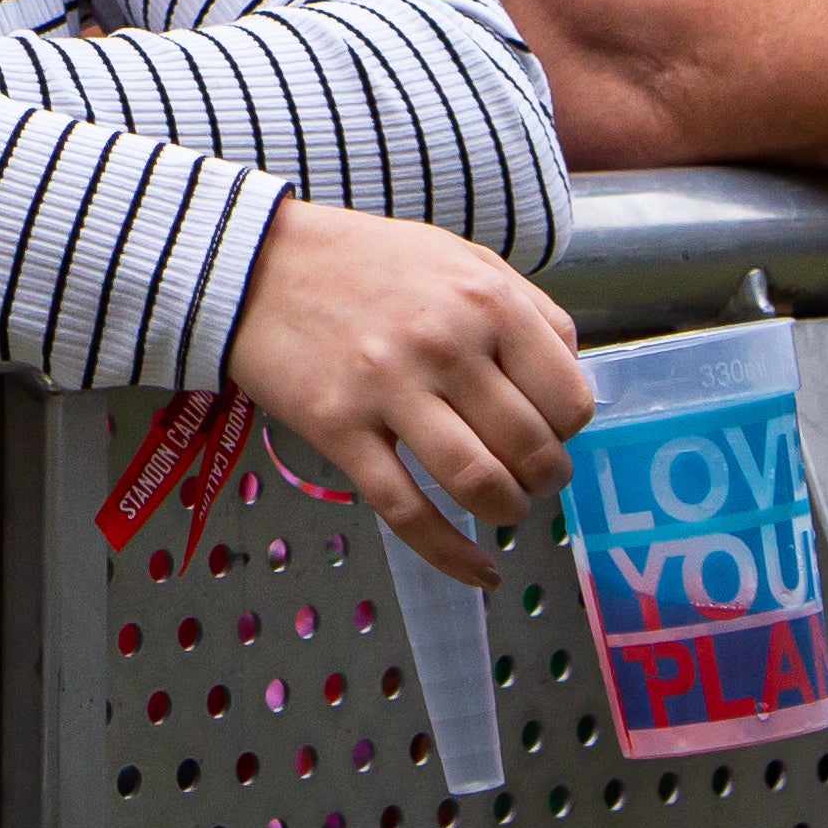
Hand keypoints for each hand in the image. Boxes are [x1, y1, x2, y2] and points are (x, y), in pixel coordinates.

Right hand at [218, 198, 587, 589]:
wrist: (256, 262)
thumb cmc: (366, 262)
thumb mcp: (459, 258)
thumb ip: (524, 308)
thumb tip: (570, 377)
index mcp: (486, 299)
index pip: (568, 399)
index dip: (569, 431)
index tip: (552, 433)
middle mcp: (445, 344)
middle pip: (531, 449)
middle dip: (545, 481)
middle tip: (533, 480)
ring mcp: (388, 389)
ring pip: (478, 484)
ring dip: (506, 511)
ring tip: (502, 507)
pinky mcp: (339, 428)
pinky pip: (407, 512)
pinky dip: (452, 555)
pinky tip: (477, 569)